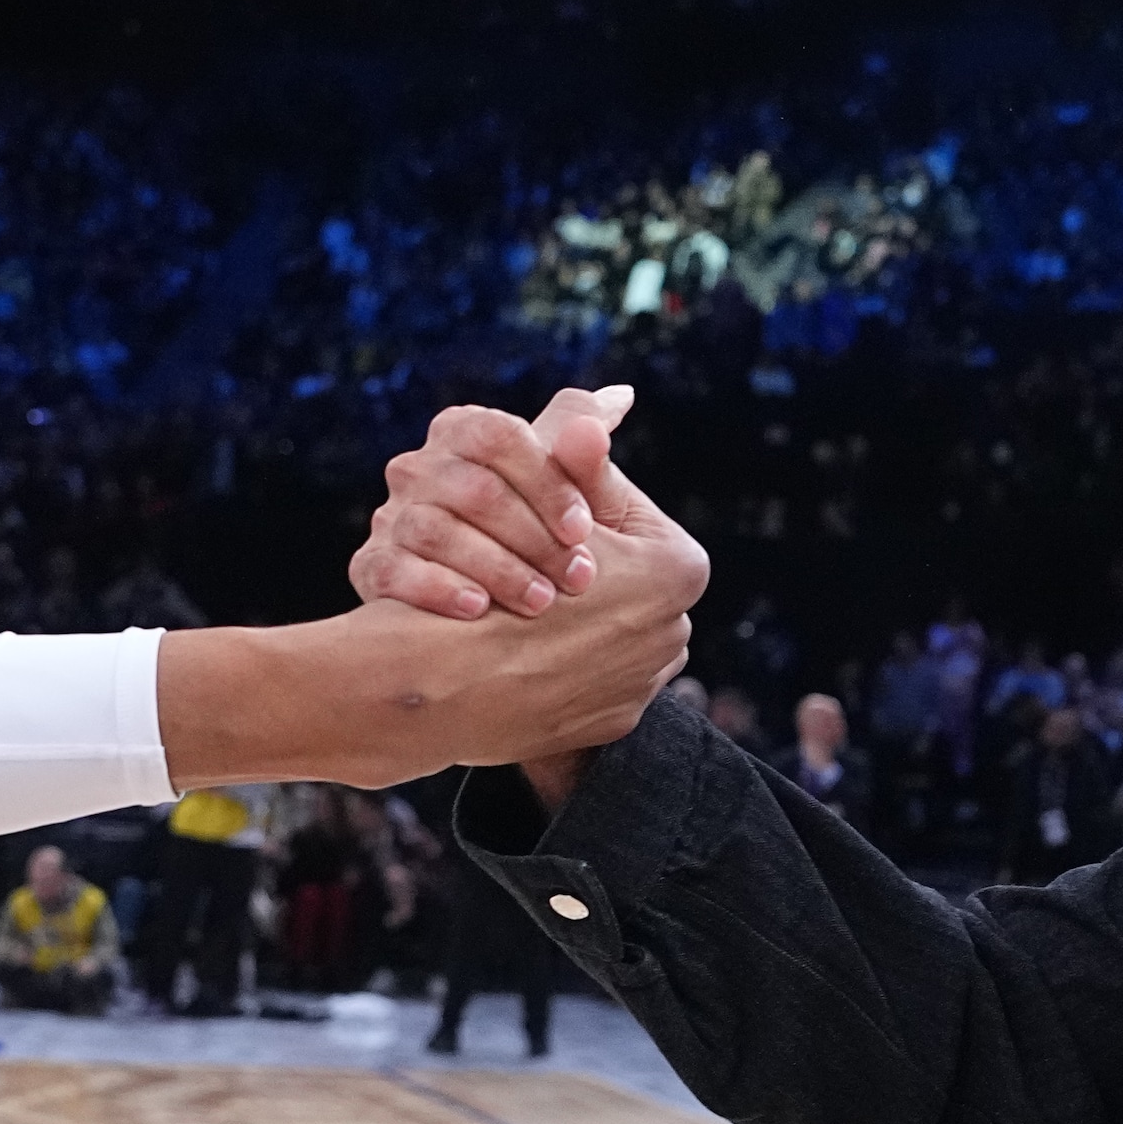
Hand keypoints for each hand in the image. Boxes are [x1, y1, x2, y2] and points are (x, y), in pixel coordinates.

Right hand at [356, 388, 628, 618]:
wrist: (490, 607)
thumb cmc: (541, 531)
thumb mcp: (571, 492)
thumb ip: (584, 449)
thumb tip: (622, 395)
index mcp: (463, 431)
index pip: (498, 437)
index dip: (545, 482)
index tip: (583, 530)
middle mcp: (419, 466)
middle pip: (472, 488)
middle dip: (532, 536)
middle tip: (578, 579)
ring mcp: (391, 515)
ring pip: (435, 530)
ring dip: (495, 568)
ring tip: (540, 603)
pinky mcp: (371, 564)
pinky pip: (394, 570)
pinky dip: (437, 588)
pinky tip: (478, 610)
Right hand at [362, 426, 707, 776]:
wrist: (445, 682)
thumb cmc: (492, 563)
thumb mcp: (543, 491)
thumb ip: (579, 455)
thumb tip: (619, 397)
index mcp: (677, 568)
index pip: (633, 522)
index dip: (575, 511)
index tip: (546, 522)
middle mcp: (675, 630)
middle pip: (622, 583)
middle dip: (575, 569)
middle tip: (535, 570)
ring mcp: (642, 685)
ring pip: (606, 638)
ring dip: (569, 621)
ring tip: (526, 612)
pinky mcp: (606, 726)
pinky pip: (587, 689)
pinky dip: (554, 669)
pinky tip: (521, 653)